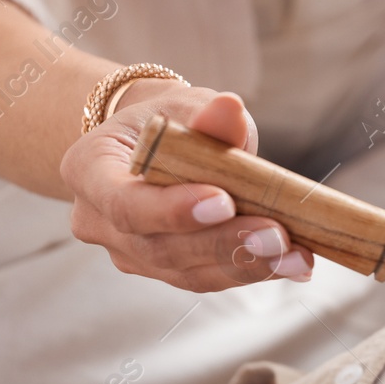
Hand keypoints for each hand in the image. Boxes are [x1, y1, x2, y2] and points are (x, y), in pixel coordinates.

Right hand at [60, 84, 313, 290]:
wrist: (154, 144)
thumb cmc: (167, 121)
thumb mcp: (184, 105)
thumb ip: (206, 115)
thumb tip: (231, 110)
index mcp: (88, 170)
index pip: (124, 202)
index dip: (172, 210)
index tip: (224, 201)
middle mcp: (99, 221)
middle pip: (160, 247)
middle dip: (224, 244)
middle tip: (278, 236)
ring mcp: (129, 254)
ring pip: (187, 273)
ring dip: (247, 266)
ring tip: (296, 255)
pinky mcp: (163, 271)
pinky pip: (206, 277)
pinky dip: (251, 270)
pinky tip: (293, 263)